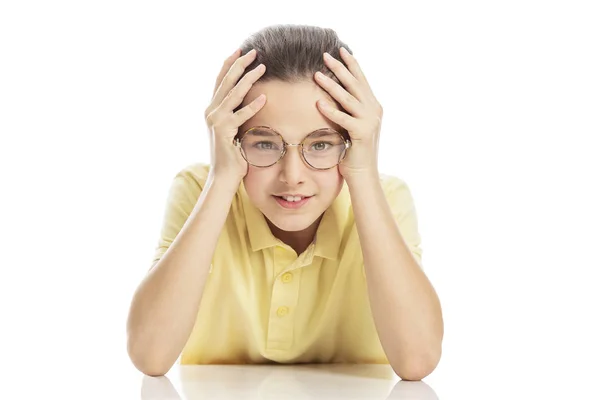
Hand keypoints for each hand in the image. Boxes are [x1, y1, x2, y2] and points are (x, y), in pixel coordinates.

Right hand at [204, 48, 266, 181]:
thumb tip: (248, 99)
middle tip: (254, 51)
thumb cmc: (232, 154)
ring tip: (262, 67)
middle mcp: (211, 111)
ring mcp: (215, 121)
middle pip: (226, 81)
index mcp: (212, 109)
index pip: (220, 80)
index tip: (241, 50)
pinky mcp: (223, 132)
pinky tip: (264, 97)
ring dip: (248, 79)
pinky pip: (240, 115)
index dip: (230, 64)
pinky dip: (252, 106)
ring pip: (233, 94)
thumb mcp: (232, 128)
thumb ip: (235, 113)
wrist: (223, 176)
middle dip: (240, 64)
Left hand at [313, 47, 382, 179]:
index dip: (351, 64)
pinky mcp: (362, 133)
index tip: (340, 50)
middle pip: (355, 84)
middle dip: (340, 68)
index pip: (361, 80)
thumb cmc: (354, 151)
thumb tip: (336, 95)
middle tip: (325, 55)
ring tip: (316, 74)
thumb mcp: (353, 125)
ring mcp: (369, 121)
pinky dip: (331, 110)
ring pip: (348, 98)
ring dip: (331, 85)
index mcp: (373, 106)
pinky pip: (344, 119)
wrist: (364, 174)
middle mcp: (374, 110)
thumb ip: (349, 110)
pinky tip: (318, 102)